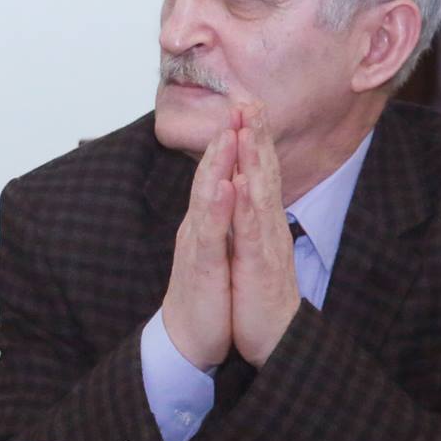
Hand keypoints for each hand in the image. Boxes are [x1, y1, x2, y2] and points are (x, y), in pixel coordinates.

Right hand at [161, 117, 238, 368]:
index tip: (251, 108)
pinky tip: (225, 187)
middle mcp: (200, 226)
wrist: (188, 338)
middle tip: (241, 102)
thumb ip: (223, 219)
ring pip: (207, 196)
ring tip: (229, 133)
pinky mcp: (201, 267)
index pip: (222, 173)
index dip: (236, 141)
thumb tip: (233, 192)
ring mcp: (198, 244)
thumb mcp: (219, 250)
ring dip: (218, 163)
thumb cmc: (208, 295)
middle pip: (212, 174)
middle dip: (227, 138)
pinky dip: (217, 209)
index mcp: (209, 221)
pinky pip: (210, 234)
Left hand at [229, 104, 302, 363]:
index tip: (245, 104)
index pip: (258, 173)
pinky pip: (252, 233)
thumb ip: (253, 222)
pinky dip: (246, 206)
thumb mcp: (254, 253)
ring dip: (254, 161)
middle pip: (264, 174)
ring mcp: (267, 246)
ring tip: (247, 128)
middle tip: (251, 98)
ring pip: (260, 195)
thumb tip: (249, 193)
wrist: (273, 342)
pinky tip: (241, 183)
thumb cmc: (260, 298)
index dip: (252, 139)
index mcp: (262, 223)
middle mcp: (268, 228)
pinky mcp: (261, 269)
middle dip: (257, 135)